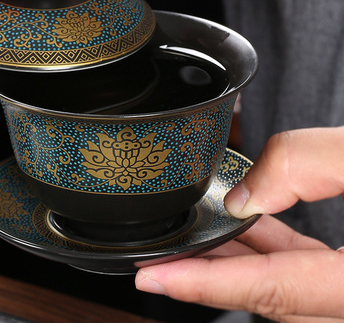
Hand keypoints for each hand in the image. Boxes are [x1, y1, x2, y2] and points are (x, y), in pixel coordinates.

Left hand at [136, 126, 343, 321]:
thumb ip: (308, 165)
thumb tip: (244, 193)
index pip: (271, 291)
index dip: (205, 284)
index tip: (153, 277)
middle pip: (268, 296)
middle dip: (208, 275)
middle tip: (157, 261)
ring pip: (282, 287)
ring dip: (237, 261)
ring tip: (192, 240)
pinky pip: (304, 272)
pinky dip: (271, 251)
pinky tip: (249, 226)